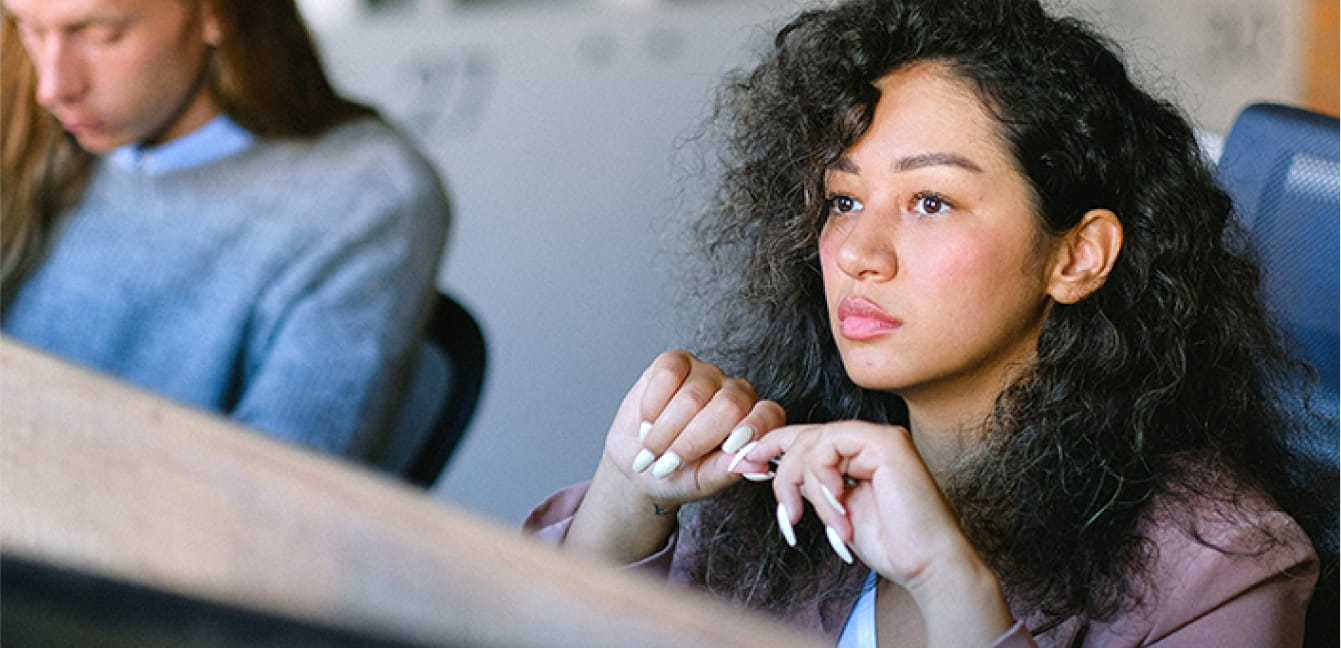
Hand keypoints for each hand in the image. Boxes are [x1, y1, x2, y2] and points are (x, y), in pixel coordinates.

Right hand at [604, 349, 782, 507]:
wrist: (638, 462)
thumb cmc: (677, 473)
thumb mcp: (704, 481)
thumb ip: (729, 470)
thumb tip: (758, 467)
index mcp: (754, 422)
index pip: (768, 414)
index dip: (752, 429)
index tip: (729, 450)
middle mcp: (735, 393)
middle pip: (728, 406)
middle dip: (693, 441)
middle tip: (668, 464)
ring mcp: (706, 374)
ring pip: (693, 395)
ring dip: (665, 431)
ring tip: (652, 450)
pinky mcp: (676, 362)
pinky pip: (668, 374)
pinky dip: (653, 405)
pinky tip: (648, 422)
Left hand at [737, 421, 1013, 644]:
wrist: (926, 563)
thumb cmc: (890, 543)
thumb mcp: (835, 510)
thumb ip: (811, 485)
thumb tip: (771, 467)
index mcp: (858, 452)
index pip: (804, 437)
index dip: (768, 448)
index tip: (742, 466)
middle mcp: (868, 439)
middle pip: (802, 437)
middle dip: (781, 473)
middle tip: (786, 514)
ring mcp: (878, 437)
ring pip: (812, 443)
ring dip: (806, 488)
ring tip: (825, 524)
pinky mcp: (885, 442)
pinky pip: (830, 447)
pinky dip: (823, 480)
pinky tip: (838, 509)